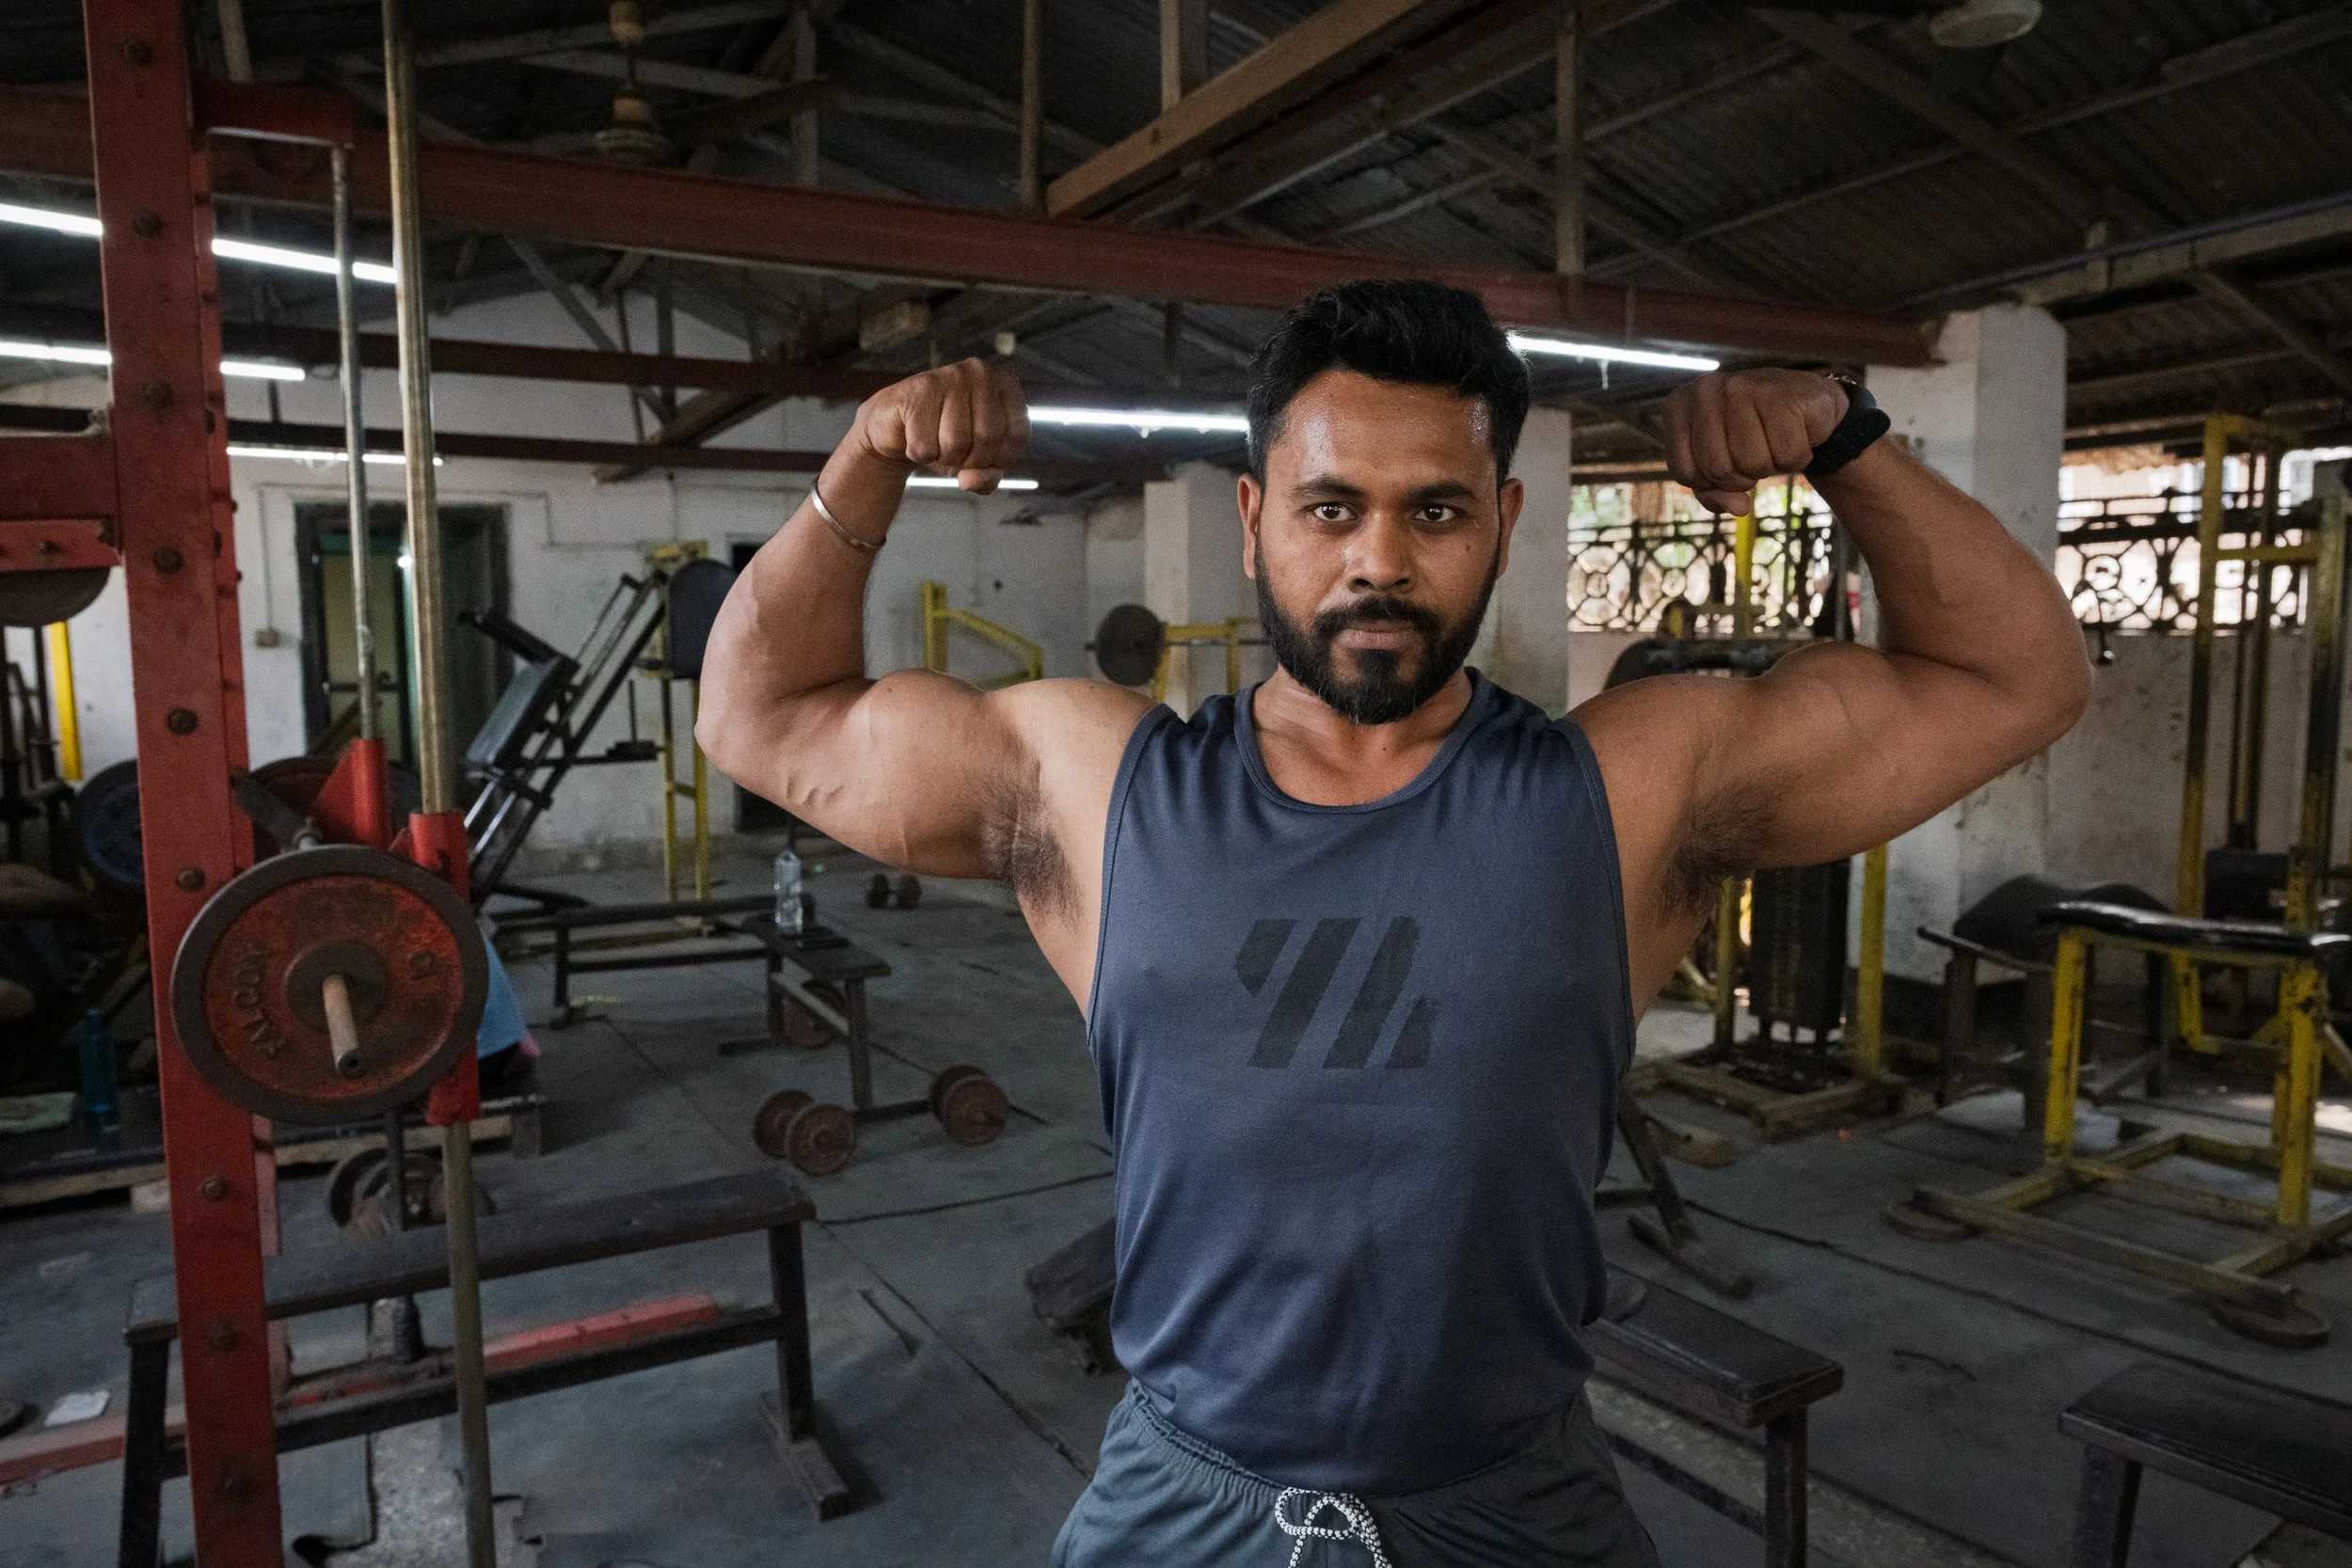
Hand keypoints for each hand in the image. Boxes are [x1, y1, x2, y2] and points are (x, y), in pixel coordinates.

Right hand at [853, 358, 1029, 493]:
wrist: (896, 424)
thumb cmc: (944, 438)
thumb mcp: (976, 462)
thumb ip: (986, 477)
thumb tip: (970, 481)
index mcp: (1006, 385)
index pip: (1018, 435)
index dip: (1000, 459)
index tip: (983, 457)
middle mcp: (981, 372)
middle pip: (988, 437)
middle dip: (970, 460)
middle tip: (955, 453)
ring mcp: (950, 376)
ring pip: (956, 441)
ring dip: (943, 457)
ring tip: (935, 442)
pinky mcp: (919, 388)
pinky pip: (925, 444)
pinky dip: (919, 453)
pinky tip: (915, 436)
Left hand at [1665, 370, 1848, 515]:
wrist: (1803, 400)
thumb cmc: (1752, 434)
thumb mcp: (1721, 463)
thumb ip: (1713, 493)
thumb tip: (1738, 508)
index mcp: (1678, 405)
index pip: (1685, 473)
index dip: (1711, 484)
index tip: (1728, 462)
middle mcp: (1705, 390)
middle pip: (1717, 470)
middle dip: (1742, 477)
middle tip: (1755, 452)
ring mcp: (1742, 388)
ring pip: (1752, 464)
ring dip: (1771, 465)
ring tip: (1773, 439)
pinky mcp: (1781, 396)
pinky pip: (1787, 456)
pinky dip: (1797, 457)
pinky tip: (1796, 432)